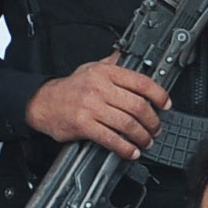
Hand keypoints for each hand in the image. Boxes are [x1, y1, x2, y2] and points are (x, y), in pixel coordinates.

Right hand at [25, 59, 168, 158]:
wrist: (42, 102)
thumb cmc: (69, 88)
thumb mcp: (91, 68)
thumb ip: (112, 63)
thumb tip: (130, 56)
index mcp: (105, 73)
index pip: (140, 82)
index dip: (158, 95)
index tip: (165, 104)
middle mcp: (99, 88)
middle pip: (138, 106)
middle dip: (152, 121)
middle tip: (156, 128)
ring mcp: (91, 107)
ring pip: (127, 124)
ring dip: (142, 137)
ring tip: (146, 141)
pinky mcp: (83, 125)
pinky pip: (111, 139)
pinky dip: (125, 148)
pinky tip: (131, 152)